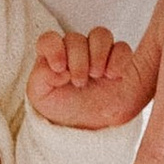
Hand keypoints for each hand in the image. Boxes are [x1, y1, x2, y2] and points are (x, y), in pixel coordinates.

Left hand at [26, 26, 154, 131]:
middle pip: (76, 38)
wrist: (90, 129)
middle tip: (79, 82)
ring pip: (100, 35)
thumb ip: (41, 77)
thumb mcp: (41, 98)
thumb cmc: (64, 111)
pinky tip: (113, 76)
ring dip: (98, 53)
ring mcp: (98, 54)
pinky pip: (122, 47)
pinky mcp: (118, 61)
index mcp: (54, 57)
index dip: (54, 48)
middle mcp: (75, 52)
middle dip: (77, 59)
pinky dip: (118, 59)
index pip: (49, 39)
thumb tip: (57, 67)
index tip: (59, 68)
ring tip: (97, 75)